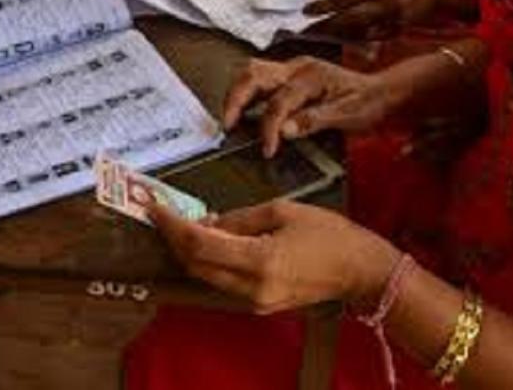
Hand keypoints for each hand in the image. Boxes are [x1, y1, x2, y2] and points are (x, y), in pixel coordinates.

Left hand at [149, 200, 399, 313]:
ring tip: (183, 222)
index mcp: (258, 261)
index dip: (170, 225)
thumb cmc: (328, 234)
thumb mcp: (282, 211)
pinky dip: (209, 260)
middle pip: (194, 264)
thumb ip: (239, 219)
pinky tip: (211, 239)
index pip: (198, 244)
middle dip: (173, 237)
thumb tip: (206, 223)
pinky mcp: (257, 304)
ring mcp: (253, 301)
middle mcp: (250, 288)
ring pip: (204, 274)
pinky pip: (221, 281)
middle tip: (161, 212)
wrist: (359, 271)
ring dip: (189, 249)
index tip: (153, 207)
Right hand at [223, 57, 401, 157]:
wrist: (381, 92)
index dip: (269, 128)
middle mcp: (297, 67)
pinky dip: (246, 94)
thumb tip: (285, 130)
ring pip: (252, 72)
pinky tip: (244, 114)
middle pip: (253, 75)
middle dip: (236, 100)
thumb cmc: (367, 104)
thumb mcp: (348, 116)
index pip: (279, 101)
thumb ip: (315, 121)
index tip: (267, 150)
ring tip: (230, 121)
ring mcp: (291, 69)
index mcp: (312, 76)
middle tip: (228, 127)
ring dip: (237, 95)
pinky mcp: (289, 75)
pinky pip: (259, 79)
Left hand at [301, 0, 480, 39]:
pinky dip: (354, 38)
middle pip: (348, 19)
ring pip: (358, 32)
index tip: (306, 11)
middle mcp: (385, 4)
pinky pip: (370, 37)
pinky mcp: (397, 32)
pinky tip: (341, 37)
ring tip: (320, 33)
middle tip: (307, 29)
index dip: (323, 6)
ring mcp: (392, 21)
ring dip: (337, 34)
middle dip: (326, 26)